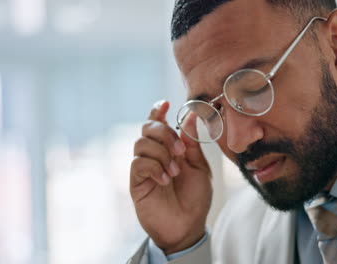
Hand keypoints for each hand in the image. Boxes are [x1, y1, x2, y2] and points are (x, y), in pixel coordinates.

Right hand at [130, 100, 211, 253]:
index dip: (158, 110)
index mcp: (169, 148)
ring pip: (141, 144)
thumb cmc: (195, 198)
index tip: (166, 104)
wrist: (188, 226)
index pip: (158, 123)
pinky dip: (154, 167)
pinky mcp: (136, 182)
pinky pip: (138, 164)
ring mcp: (144, 168)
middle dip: (164, 133)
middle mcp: (154, 155)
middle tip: (179, 151)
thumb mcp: (200, 168)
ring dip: (161, 153)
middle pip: (147, 128)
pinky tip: (165, 180)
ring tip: (174, 171)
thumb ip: (192, 144)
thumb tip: (189, 116)